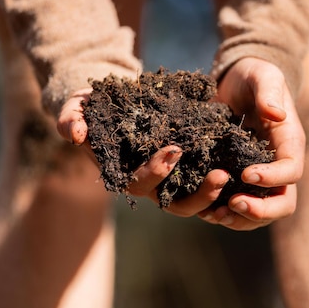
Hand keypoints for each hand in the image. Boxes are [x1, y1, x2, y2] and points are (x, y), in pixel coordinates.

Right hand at [56, 88, 226, 214]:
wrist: (107, 103)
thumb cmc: (89, 108)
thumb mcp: (75, 107)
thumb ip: (70, 118)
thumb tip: (74, 134)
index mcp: (122, 174)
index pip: (138, 184)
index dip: (156, 172)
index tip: (174, 151)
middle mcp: (148, 183)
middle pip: (174, 204)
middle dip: (198, 195)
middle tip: (220, 176)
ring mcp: (168, 179)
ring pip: (193, 200)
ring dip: (212, 193)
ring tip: (230, 176)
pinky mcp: (184, 167)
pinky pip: (203, 182)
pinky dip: (218, 183)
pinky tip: (238, 168)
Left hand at [199, 57, 305, 229]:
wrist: (237, 81)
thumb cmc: (253, 76)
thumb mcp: (262, 76)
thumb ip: (268, 92)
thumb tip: (276, 114)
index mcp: (289, 142)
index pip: (291, 170)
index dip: (272, 178)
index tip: (245, 175)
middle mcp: (278, 165)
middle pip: (283, 202)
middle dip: (260, 210)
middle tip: (232, 204)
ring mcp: (261, 176)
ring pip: (262, 213)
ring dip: (240, 219)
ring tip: (215, 214)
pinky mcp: (239, 179)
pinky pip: (239, 208)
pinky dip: (225, 214)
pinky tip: (205, 211)